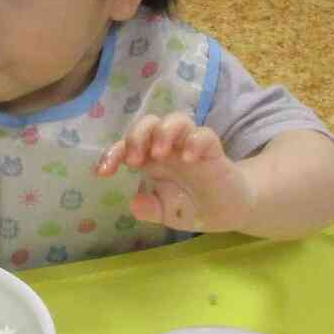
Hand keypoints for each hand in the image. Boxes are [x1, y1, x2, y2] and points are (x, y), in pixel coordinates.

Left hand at [97, 113, 255, 233]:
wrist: (229, 211)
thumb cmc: (193, 206)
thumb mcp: (168, 213)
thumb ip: (151, 209)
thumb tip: (134, 203)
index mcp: (152, 161)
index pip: (127, 146)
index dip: (112, 154)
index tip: (104, 172)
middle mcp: (170, 148)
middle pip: (148, 123)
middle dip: (136, 136)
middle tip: (135, 161)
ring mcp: (191, 146)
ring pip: (176, 119)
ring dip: (163, 132)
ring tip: (159, 154)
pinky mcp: (213, 151)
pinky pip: (205, 135)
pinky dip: (195, 141)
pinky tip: (189, 159)